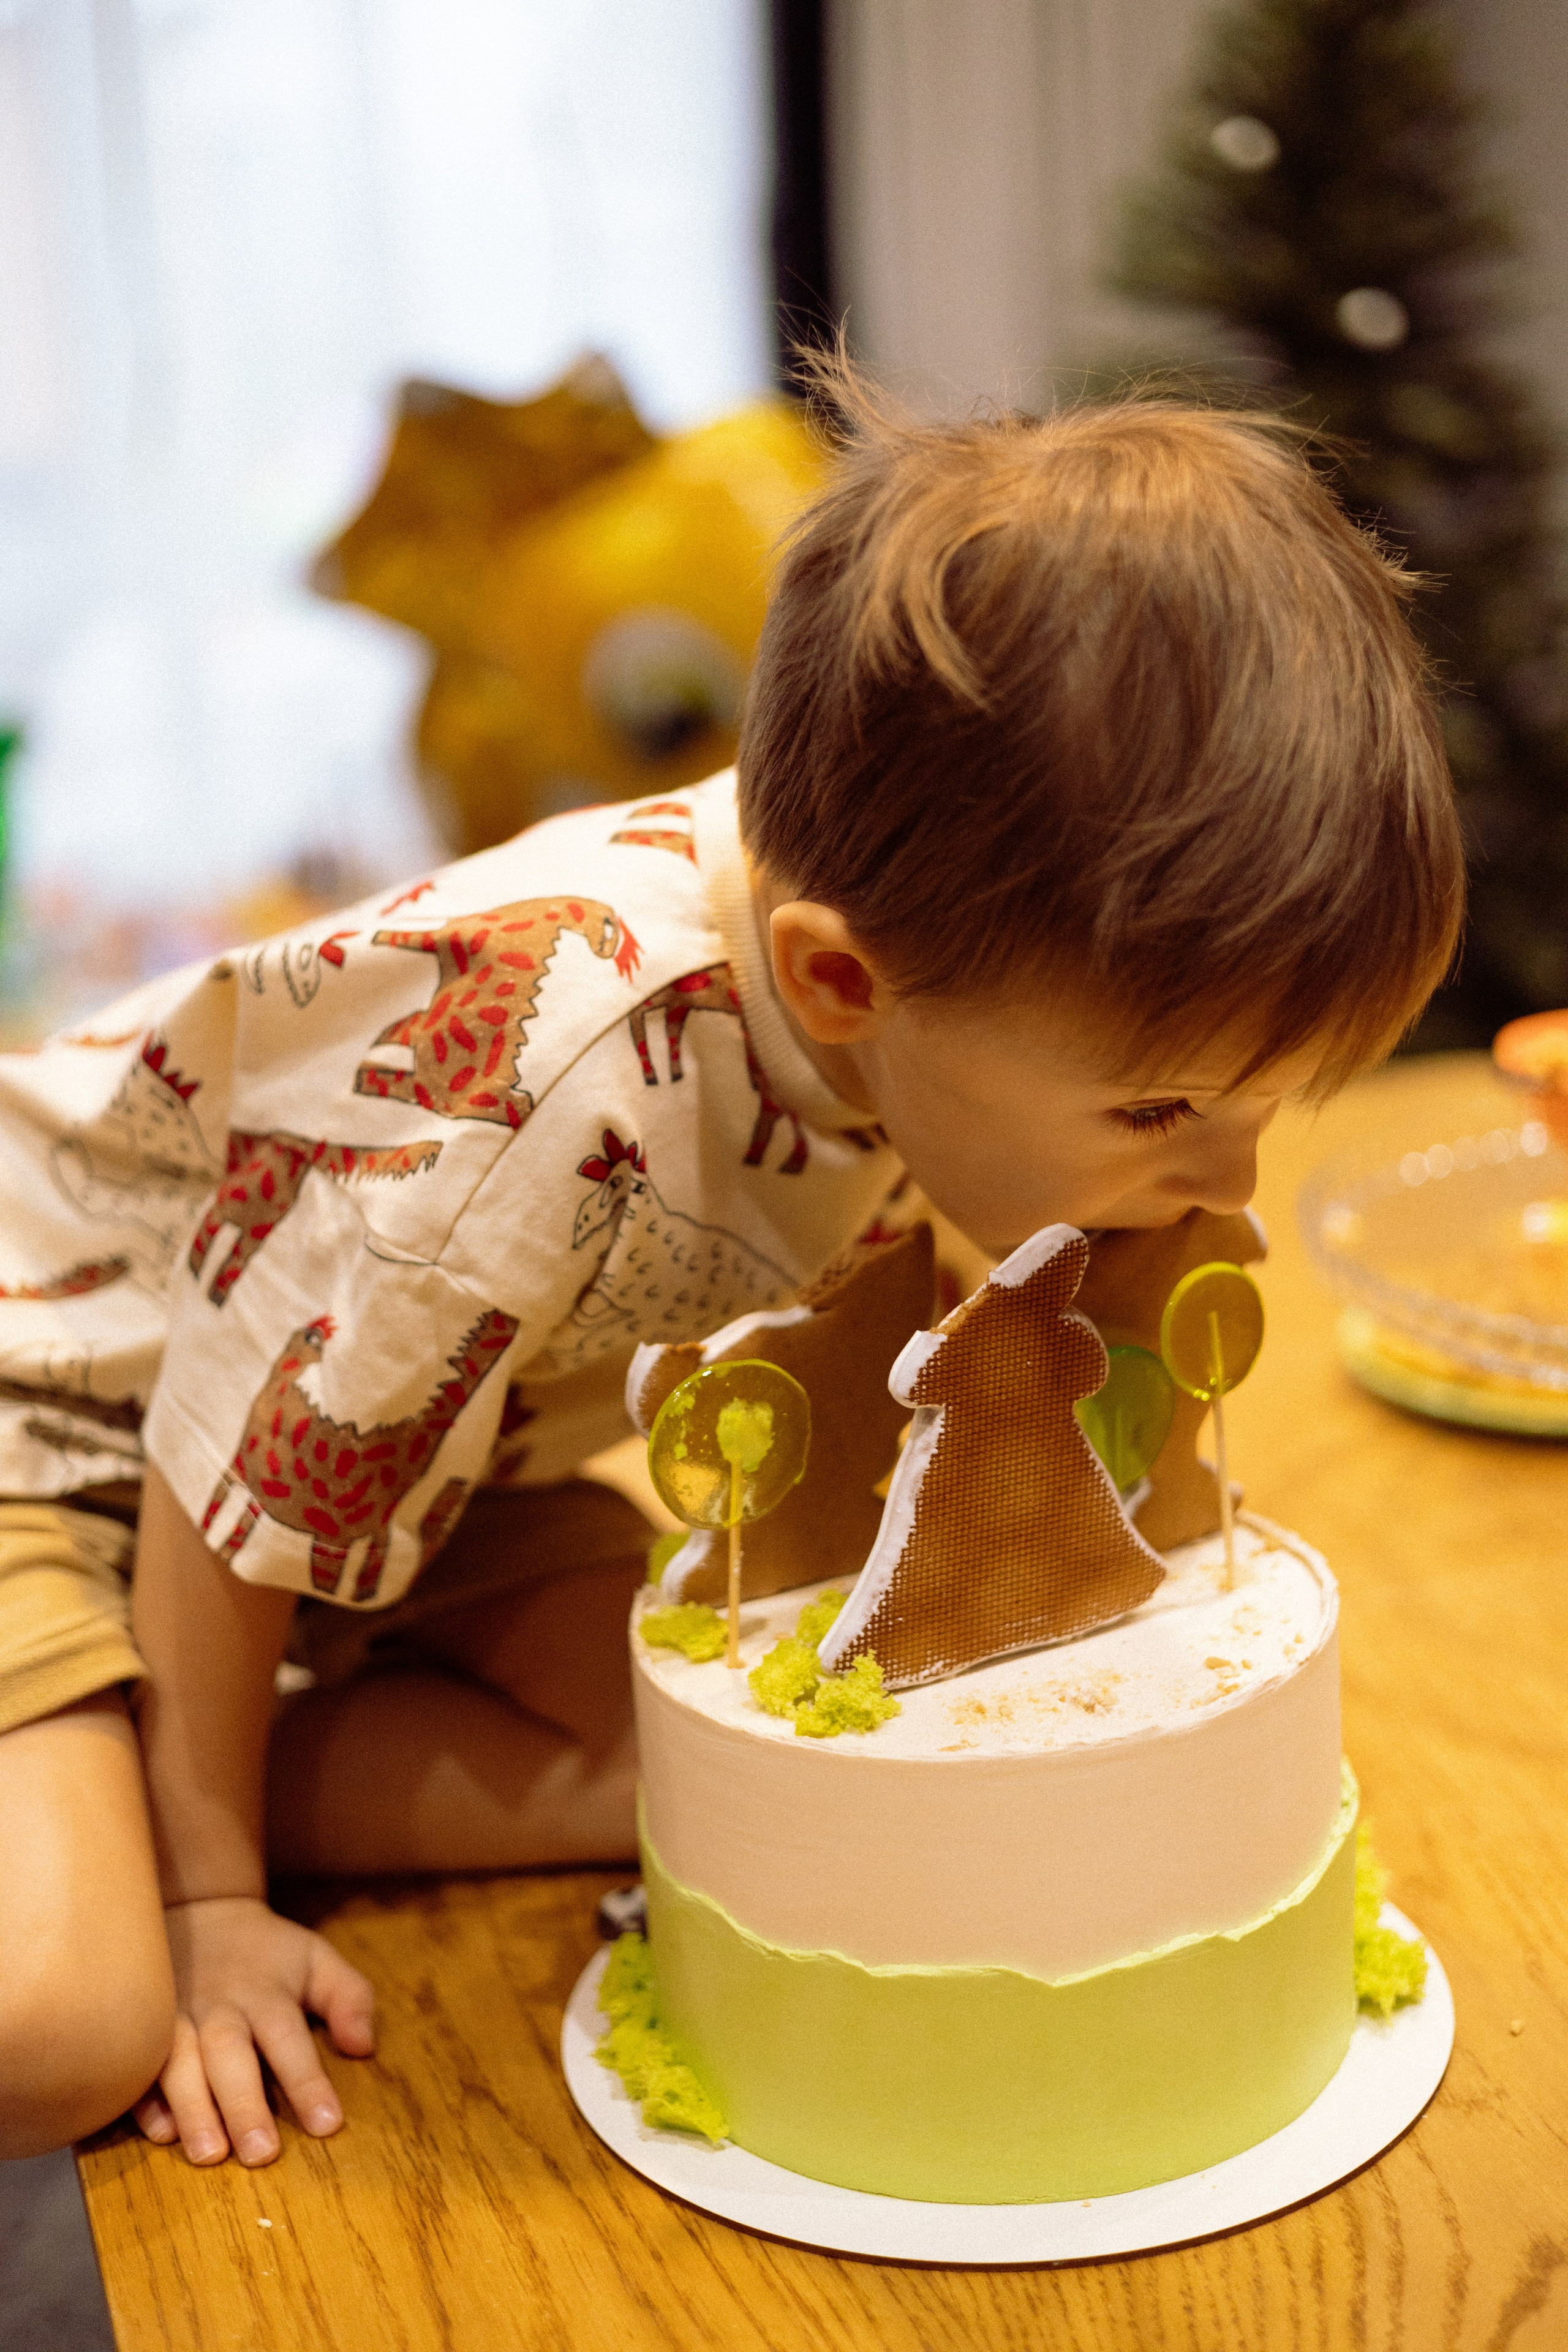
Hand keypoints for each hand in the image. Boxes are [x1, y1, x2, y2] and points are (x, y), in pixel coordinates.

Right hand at [132, 1895, 374, 2166]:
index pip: (289, 2038)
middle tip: (261, 2154)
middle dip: (244, 2104)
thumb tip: (363, 2046)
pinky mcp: (141, 2033)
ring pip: (178, 2062)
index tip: (327, 2124)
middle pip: (230, 2054)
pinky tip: (162, 2133)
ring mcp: (174, 2020)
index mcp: (266, 1992)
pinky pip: (138, 2067)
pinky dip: (145, 2100)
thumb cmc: (267, 1954)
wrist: (198, 1914)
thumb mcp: (317, 1959)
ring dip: (193, 2108)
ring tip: (209, 2154)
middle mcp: (219, 2009)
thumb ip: (348, 1997)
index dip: (307, 2081)